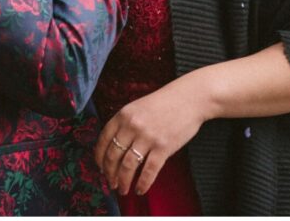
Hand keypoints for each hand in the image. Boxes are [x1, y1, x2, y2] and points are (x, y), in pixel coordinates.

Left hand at [93, 79, 204, 196]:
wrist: (189, 99)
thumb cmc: (163, 104)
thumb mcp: (137, 108)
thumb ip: (124, 124)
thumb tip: (113, 148)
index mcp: (123, 115)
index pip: (104, 140)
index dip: (99, 158)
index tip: (100, 169)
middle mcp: (132, 126)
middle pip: (113, 156)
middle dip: (110, 174)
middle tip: (111, 184)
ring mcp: (147, 137)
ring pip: (128, 166)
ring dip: (123, 181)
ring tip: (123, 190)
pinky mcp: (163, 147)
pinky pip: (149, 171)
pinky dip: (143, 183)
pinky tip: (140, 190)